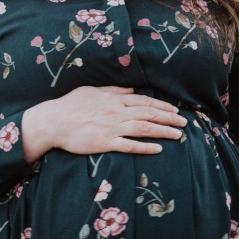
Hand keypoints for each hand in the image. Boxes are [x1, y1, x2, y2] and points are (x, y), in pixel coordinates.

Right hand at [22, 86, 186, 162]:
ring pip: (144, 128)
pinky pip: (129, 145)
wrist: (53, 121)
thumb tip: (130, 90)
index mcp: (114, 99)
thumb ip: (112, 90)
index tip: (175, 111)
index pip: (144, 101)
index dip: (162, 106)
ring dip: (163, 131)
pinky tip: (158, 148)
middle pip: (149, 114)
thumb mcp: (91, 91)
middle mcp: (116, 112)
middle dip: (169, 118)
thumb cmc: (70, 105)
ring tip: (178, 135)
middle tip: (185, 123)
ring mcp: (111, 128)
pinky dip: (145, 147)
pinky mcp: (104, 142)